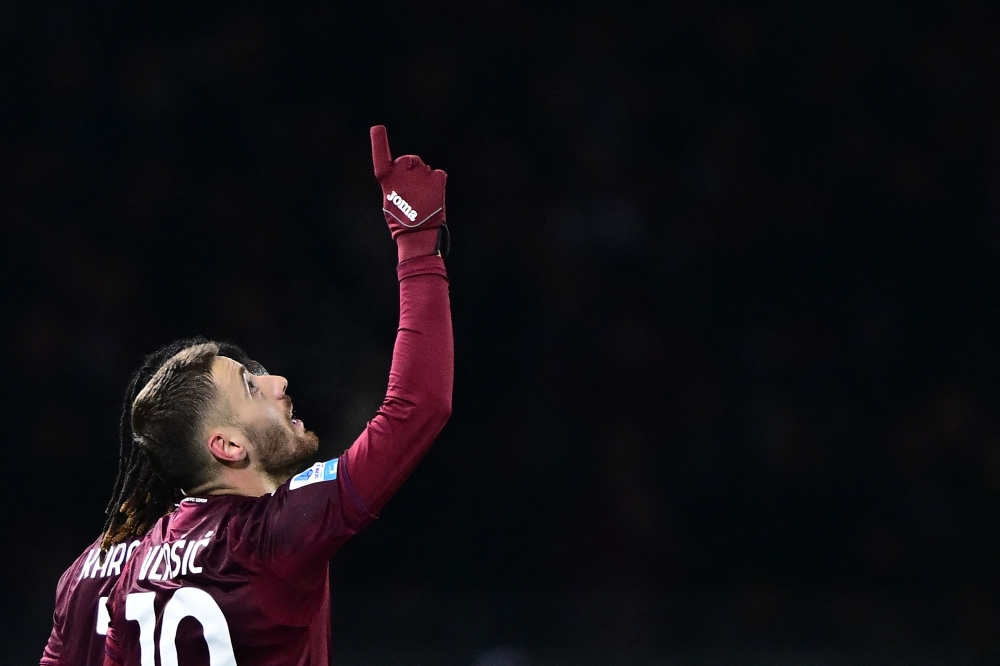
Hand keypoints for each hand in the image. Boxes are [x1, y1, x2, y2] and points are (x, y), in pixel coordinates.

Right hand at [370, 126, 446, 255]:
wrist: (418, 236)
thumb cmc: (402, 222)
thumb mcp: (391, 201)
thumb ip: (396, 184)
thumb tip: (408, 175)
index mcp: (388, 180)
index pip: (381, 156)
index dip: (379, 141)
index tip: (377, 128)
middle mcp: (403, 173)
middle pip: (410, 160)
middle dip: (412, 168)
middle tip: (414, 189)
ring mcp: (421, 175)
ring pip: (425, 169)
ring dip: (425, 181)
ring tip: (423, 200)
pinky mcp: (437, 179)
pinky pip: (439, 175)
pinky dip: (438, 184)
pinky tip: (433, 198)